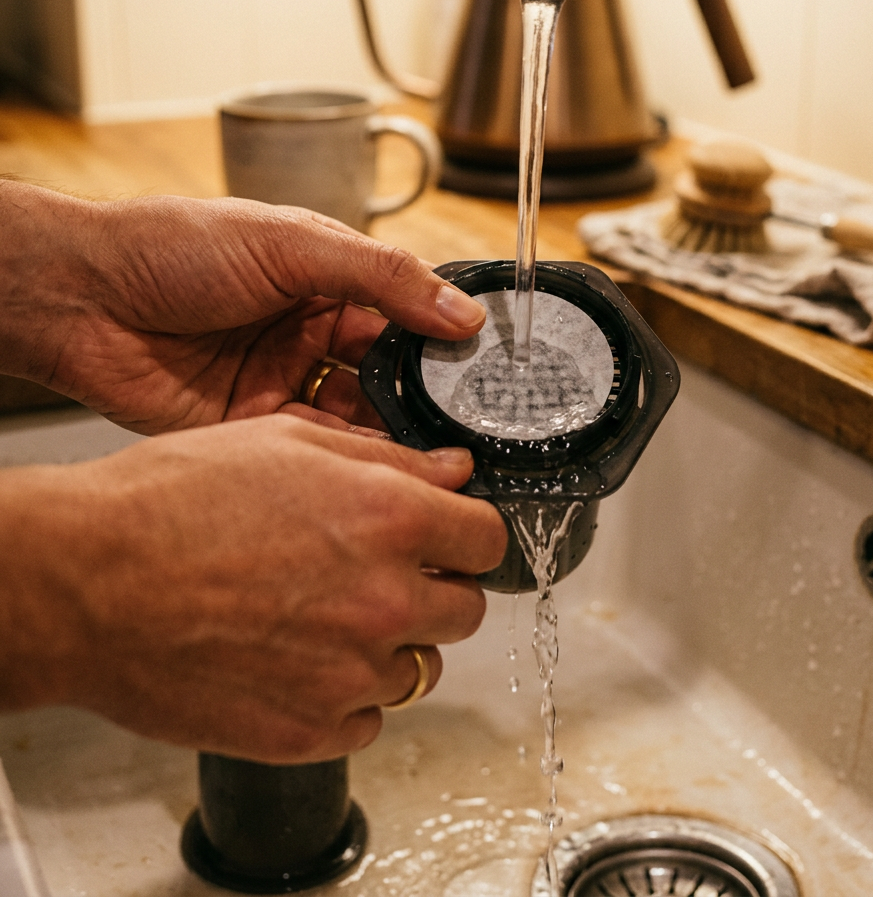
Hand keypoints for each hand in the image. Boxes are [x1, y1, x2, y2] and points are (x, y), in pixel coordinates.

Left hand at [0, 182, 484, 432]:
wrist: (84, 299)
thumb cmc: (175, 247)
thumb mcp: (293, 243)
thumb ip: (382, 275)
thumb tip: (459, 310)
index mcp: (328, 282)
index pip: (406, 311)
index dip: (444, 338)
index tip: (484, 365)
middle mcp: (312, 334)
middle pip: (389, 372)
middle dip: (423, 395)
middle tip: (462, 419)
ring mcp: (286, 382)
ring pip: (358, 416)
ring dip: (390, 431)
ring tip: (426, 447)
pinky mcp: (256, 427)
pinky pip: (315, 447)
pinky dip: (346, 457)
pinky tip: (373, 463)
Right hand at [0, 413, 506, 762]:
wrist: (85, 582)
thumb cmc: (170, 501)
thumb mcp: (286, 441)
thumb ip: (386, 458)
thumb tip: (450, 471)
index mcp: (389, 519)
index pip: (488, 539)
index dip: (469, 535)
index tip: (450, 538)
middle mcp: (384, 600)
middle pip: (466, 608)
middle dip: (435, 589)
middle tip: (383, 576)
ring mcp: (351, 674)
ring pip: (420, 667)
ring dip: (390, 644)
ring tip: (326, 618)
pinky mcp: (311, 730)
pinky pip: (368, 720)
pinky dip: (346, 696)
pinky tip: (299, 662)